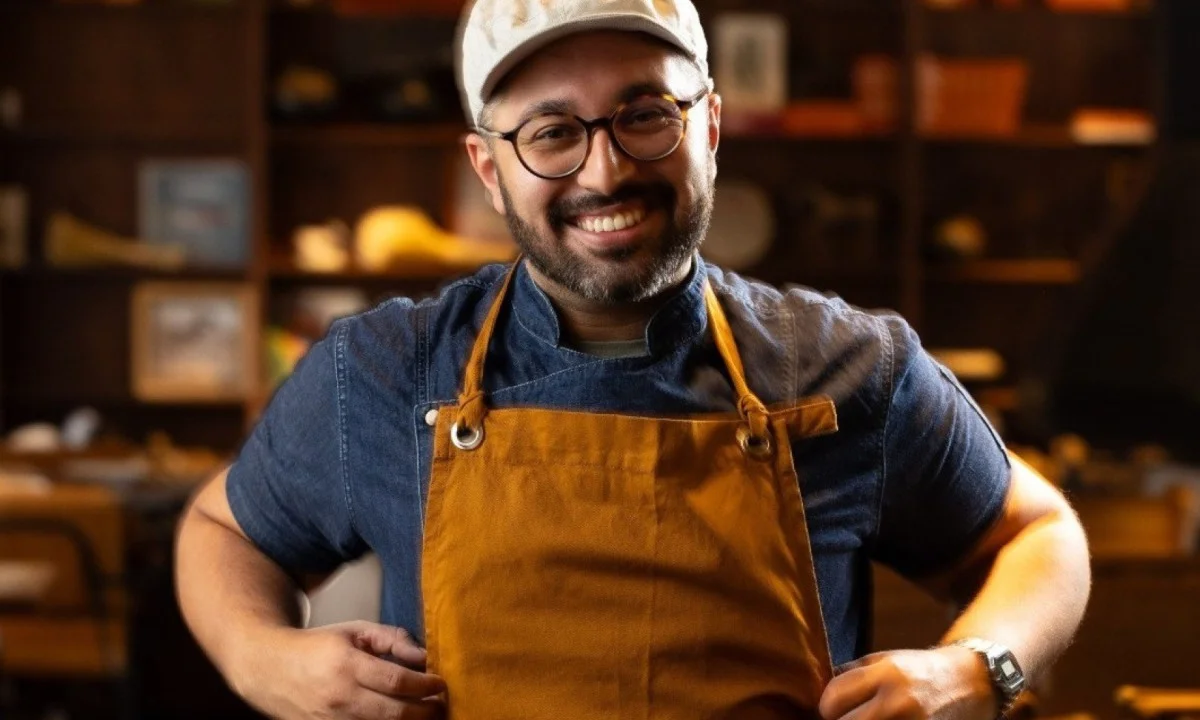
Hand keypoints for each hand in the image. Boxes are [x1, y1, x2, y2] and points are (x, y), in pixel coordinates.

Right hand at [235, 621, 446, 719]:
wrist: (269, 669)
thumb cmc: (316, 647)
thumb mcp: (354, 630)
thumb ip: (391, 638)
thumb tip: (423, 656)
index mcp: (346, 665)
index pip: (397, 681)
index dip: (425, 685)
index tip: (440, 684)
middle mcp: (338, 697)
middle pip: (394, 713)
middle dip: (425, 711)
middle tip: (441, 704)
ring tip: (426, 715)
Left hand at [818, 647, 995, 719]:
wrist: (969, 683)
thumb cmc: (918, 671)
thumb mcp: (883, 660)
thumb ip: (850, 675)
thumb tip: (816, 694)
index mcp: (886, 674)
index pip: (832, 698)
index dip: (827, 705)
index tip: (834, 706)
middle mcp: (899, 702)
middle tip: (848, 717)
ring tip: (866, 718)